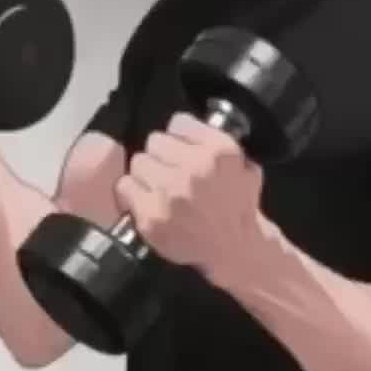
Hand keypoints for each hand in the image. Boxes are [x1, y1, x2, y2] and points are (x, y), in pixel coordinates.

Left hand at [115, 113, 265, 276]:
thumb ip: (216, 141)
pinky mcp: (151, 215)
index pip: (178, 122)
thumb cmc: (238, 206)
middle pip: (155, 140)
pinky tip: (146, 200)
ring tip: (159, 187)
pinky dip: (133, 193)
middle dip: (162, 154)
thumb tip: (185, 126)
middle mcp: (194, 168)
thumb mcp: (244, 165)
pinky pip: (125, 186)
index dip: (179, 136)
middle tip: (169, 170)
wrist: (234, 248)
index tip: (181, 148)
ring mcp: (170, 193)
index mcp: (219, 152)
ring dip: (147, 173)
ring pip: (139, 161)